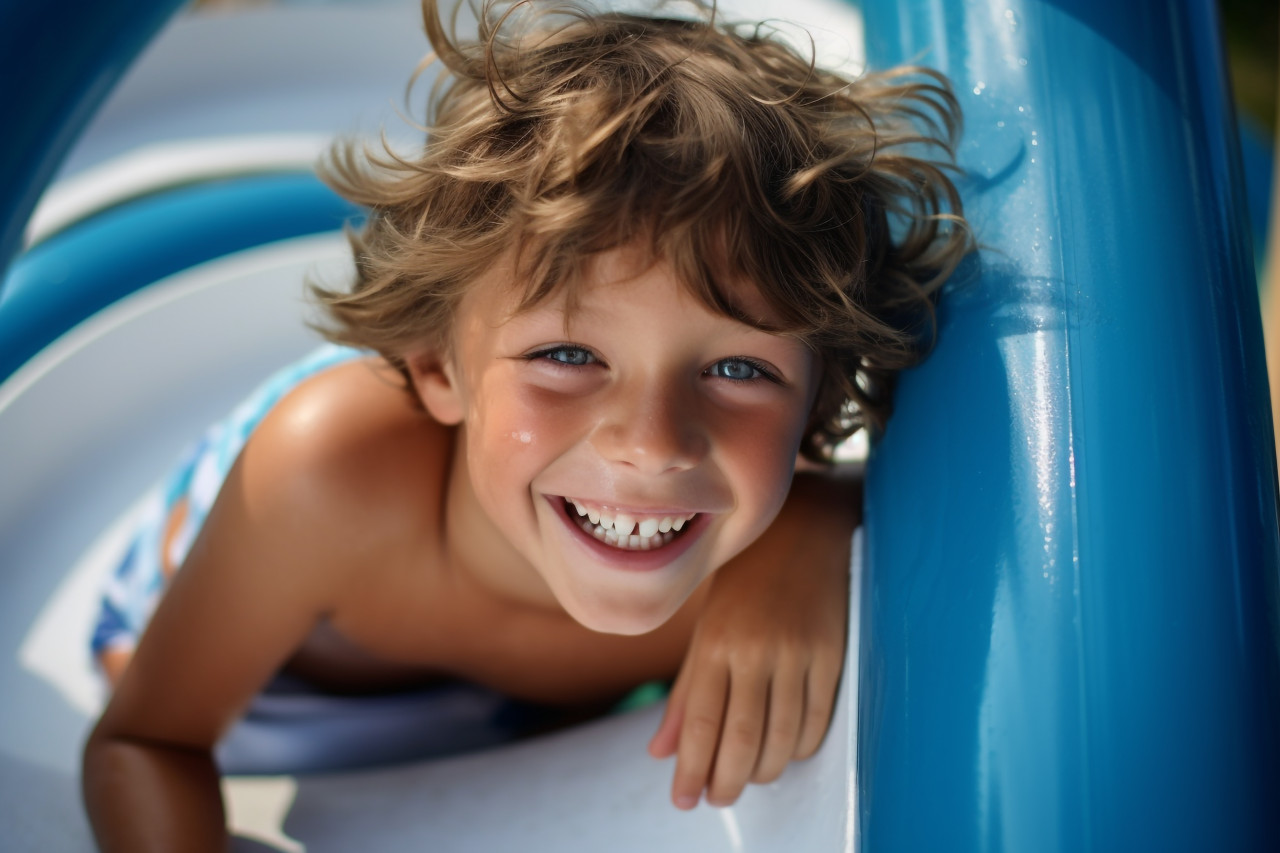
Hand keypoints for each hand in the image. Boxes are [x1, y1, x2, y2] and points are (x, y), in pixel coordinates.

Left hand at [647, 470, 859, 808]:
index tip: (684, 799)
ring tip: (749, 779)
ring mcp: (797, 652)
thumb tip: (660, 752)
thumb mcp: (707, 627)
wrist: (805, 531)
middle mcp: (755, 649)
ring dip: (764, 770)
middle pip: (740, 738)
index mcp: (716, 641)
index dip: (692, 768)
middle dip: (726, 780)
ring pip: (782, 737)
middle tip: (718, 799)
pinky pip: (818, 720)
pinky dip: (801, 747)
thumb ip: (686, 691)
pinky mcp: (832, 655)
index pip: (700, 722)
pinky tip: (787, 752)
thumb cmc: (746, 581)